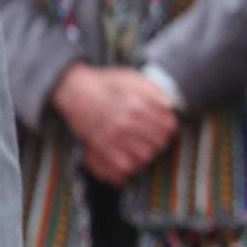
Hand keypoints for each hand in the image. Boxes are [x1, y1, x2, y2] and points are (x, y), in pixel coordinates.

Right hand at [51, 64, 178, 183]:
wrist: (75, 90)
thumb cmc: (105, 84)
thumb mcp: (135, 78)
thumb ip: (155, 92)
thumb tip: (171, 106)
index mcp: (138, 105)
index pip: (168, 125)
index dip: (170, 126)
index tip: (166, 126)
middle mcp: (126, 122)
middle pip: (158, 143)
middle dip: (160, 140)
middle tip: (155, 137)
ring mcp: (112, 136)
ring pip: (144, 157)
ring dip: (148, 153)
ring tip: (144, 147)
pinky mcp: (99, 147)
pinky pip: (122, 168)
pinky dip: (130, 166)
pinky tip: (131, 158)